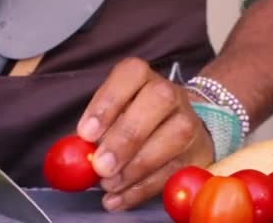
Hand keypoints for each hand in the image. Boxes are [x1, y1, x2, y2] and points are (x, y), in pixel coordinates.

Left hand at [77, 57, 214, 210]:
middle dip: (126, 137)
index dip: (108, 102)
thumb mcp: (108, 116)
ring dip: (137, 166)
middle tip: (100, 165)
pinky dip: (144, 188)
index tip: (86, 133)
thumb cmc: (130, 118)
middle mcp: (169, 92)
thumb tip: (74, 153)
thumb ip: (92, 131)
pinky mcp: (197, 152)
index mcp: (140, 76)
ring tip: (109, 184)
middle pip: (158, 101)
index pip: (129, 74)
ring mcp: (188, 120)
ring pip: (174, 136)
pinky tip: (120, 197)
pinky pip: (175, 169)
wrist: (174, 127)